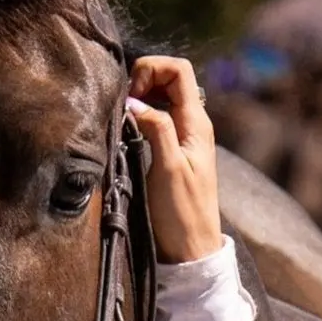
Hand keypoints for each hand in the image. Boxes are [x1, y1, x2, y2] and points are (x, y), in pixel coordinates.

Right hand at [127, 55, 224, 264]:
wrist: (191, 251)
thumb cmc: (182, 214)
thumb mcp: (168, 168)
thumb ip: (156, 128)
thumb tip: (134, 102)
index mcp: (197, 122)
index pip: (178, 70)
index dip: (151, 70)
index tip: (131, 95)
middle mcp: (193, 124)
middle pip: (169, 78)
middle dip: (143, 80)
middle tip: (124, 107)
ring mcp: (185, 137)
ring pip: (162, 98)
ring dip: (141, 100)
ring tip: (124, 121)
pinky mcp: (175, 151)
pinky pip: (158, 119)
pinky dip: (142, 117)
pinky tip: (130, 134)